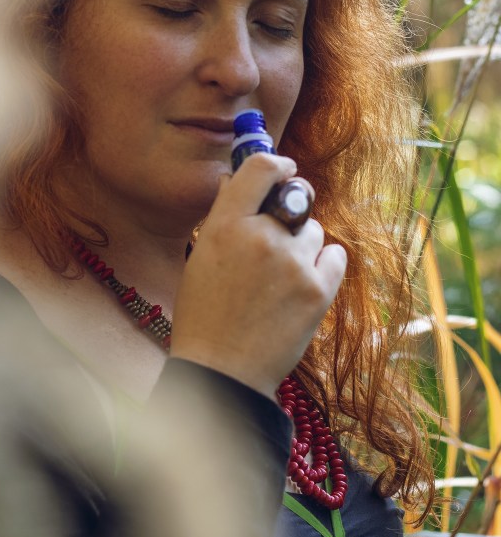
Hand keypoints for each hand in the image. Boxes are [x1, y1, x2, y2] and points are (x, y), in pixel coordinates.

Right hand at [170, 152, 346, 400]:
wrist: (223, 373)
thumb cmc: (204, 315)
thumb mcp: (200, 256)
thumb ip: (222, 214)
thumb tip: (235, 178)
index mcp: (224, 225)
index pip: (261, 167)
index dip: (277, 163)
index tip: (283, 169)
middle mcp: (260, 236)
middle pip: (296, 195)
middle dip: (293, 205)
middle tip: (283, 228)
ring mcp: (293, 263)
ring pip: (315, 230)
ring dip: (303, 244)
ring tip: (281, 276)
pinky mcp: (319, 290)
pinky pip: (336, 255)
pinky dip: (324, 265)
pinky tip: (302, 284)